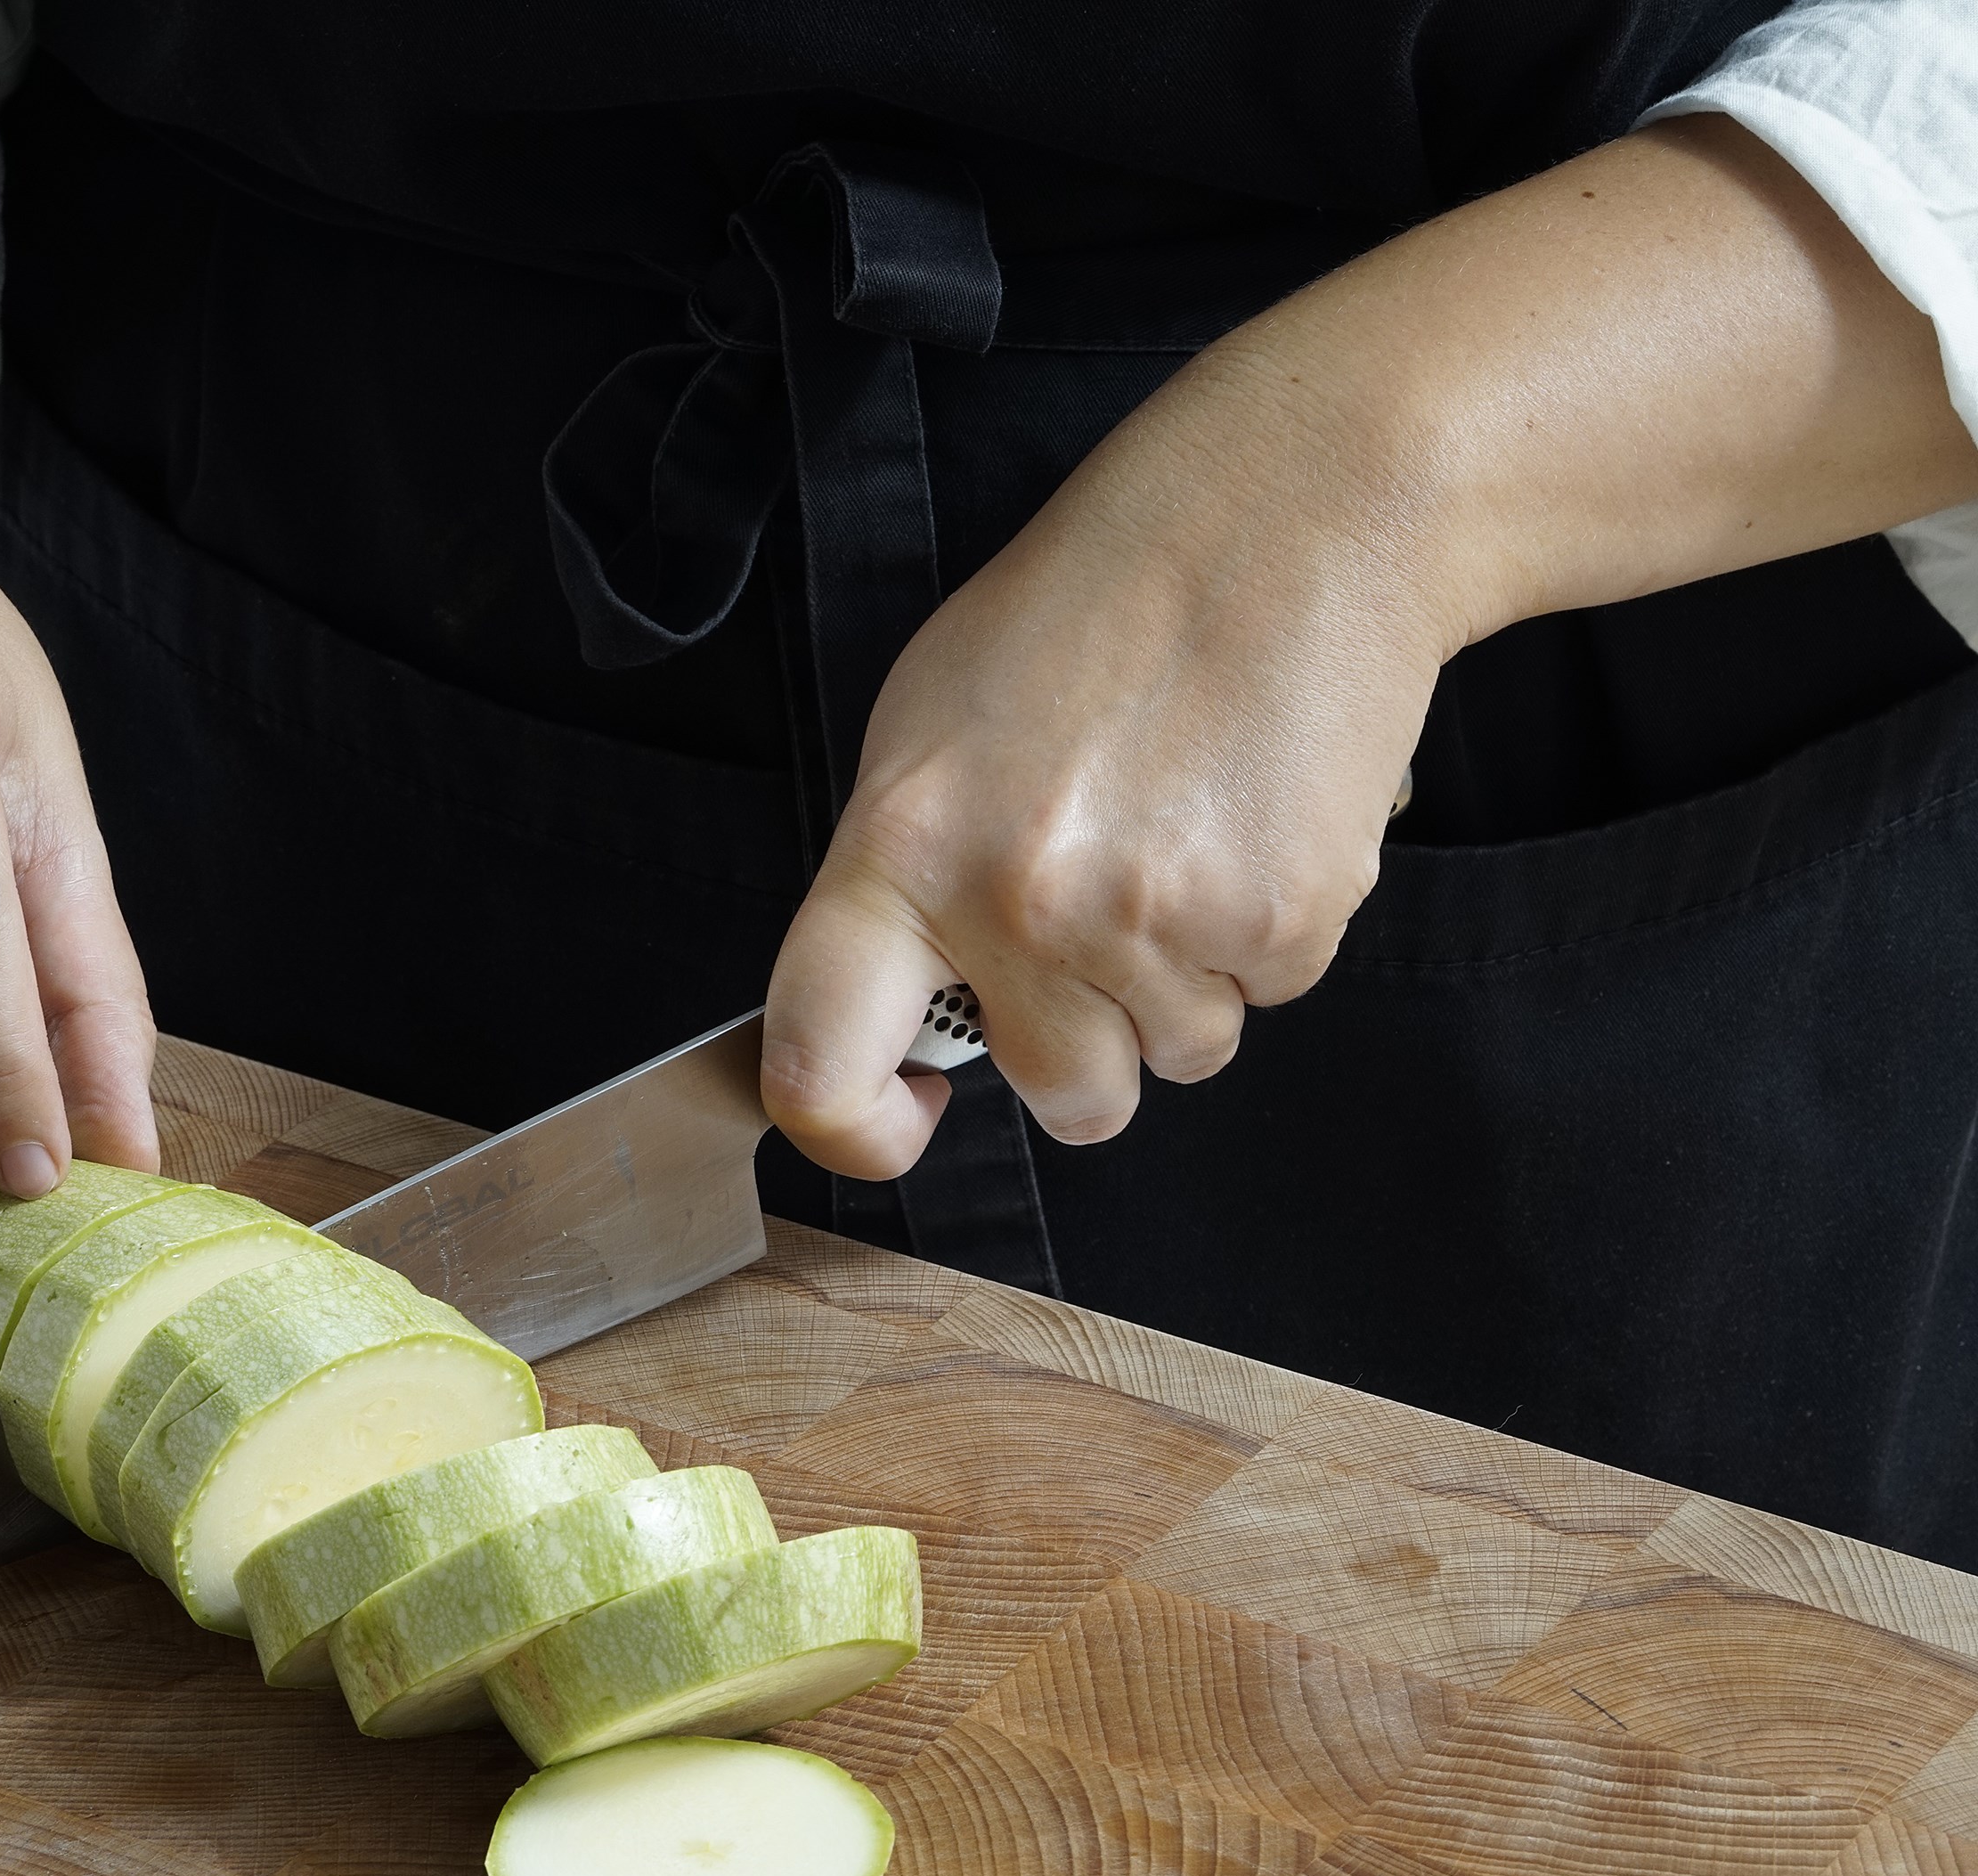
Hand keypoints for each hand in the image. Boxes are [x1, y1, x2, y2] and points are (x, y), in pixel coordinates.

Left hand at [765, 117, 1977, 1175]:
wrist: (1289, 511)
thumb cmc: (1098, 606)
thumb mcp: (933, 723)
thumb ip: (905, 881)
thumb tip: (905, 1019)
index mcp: (898, 849)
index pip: (817, 1063)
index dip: (856, 1132)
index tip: (905, 1117)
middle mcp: (1013, 901)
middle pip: (1059, 1094)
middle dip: (1090, 1043)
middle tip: (1109, 914)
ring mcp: (1150, 918)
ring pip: (1176, 1056)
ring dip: (1187, 979)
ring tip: (1187, 831)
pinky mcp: (1281, 917)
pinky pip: (1267, 997)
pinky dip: (1267, 931)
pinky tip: (1253, 815)